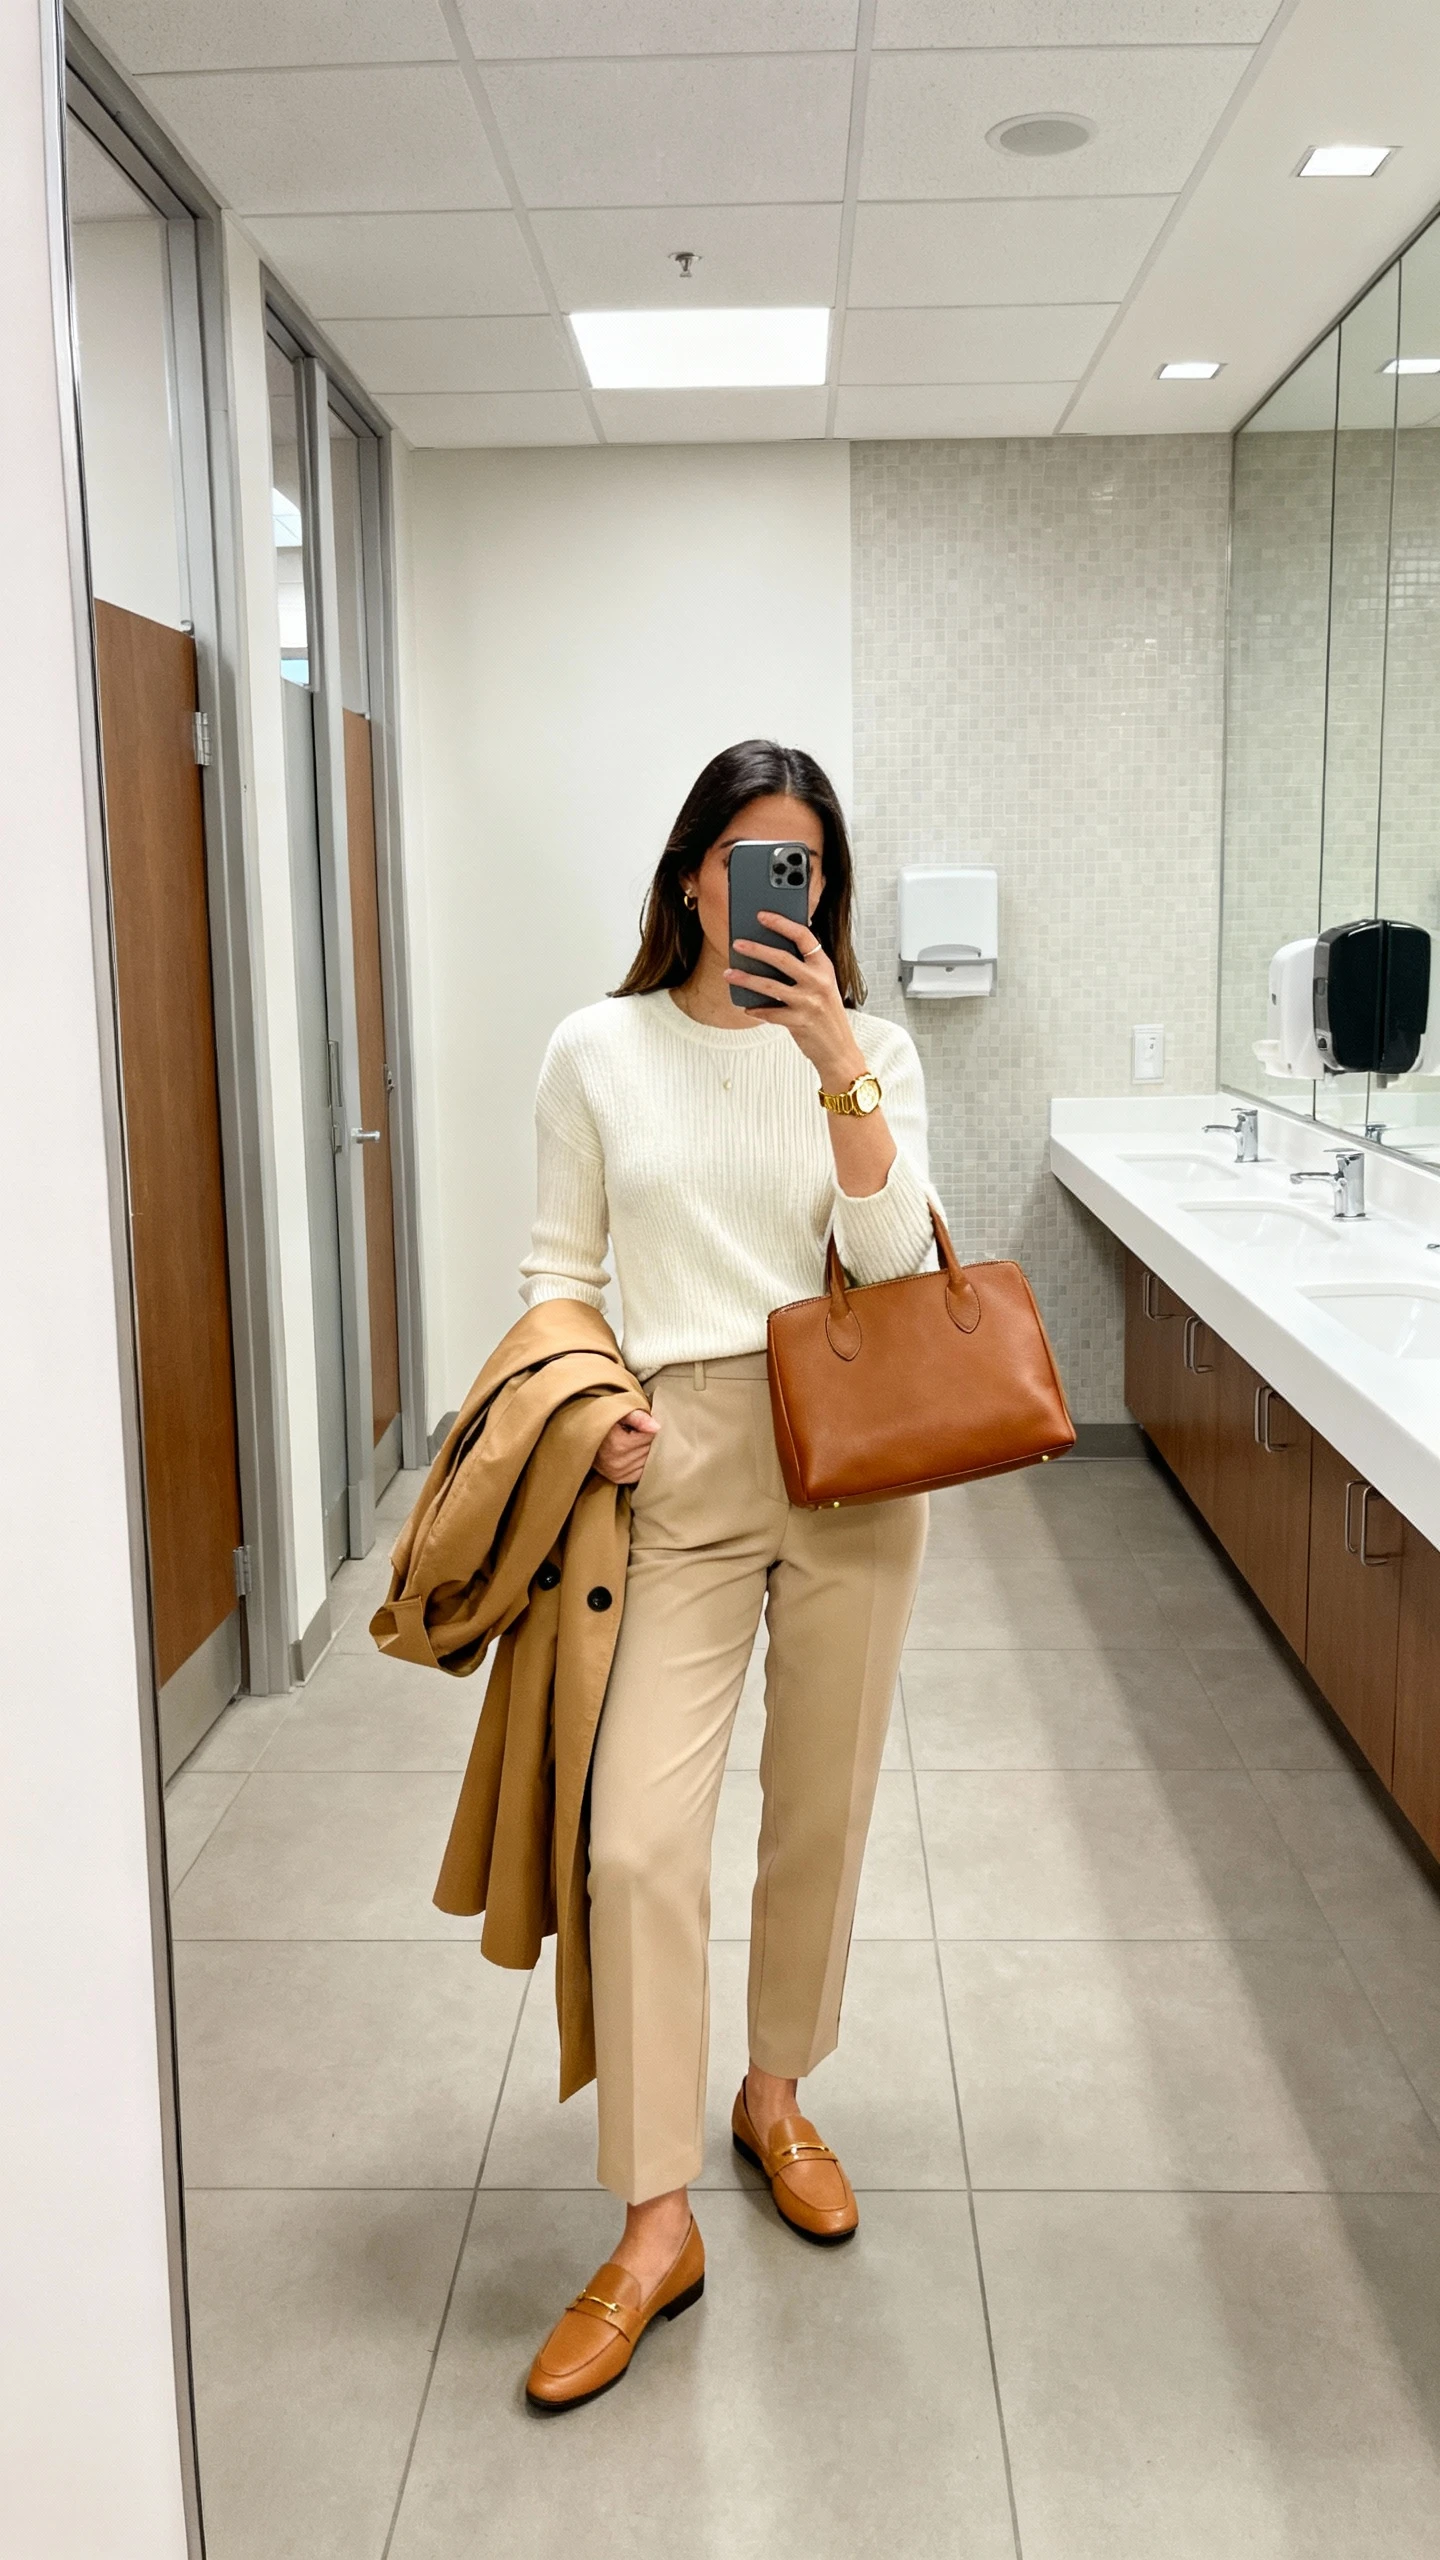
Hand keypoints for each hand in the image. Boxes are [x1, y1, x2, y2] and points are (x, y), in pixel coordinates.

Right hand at [593, 1408, 659, 1485]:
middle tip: (632, 1432)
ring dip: (644, 1451)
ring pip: (647, 1460)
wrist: (582, 1433)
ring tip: (630, 1442)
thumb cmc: (602, 1419)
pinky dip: (640, 1463)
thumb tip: (657, 1428)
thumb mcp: (618, 1411)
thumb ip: (638, 1417)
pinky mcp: (618, 1479)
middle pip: (649, 1448)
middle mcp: (617, 1462)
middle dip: (646, 1439)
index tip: (635, 1423)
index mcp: (617, 1444)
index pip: (650, 1435)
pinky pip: (641, 1472)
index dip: (646, 1426)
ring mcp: (617, 1473)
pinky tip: (630, 1454)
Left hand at [726, 912, 865, 1087]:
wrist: (839, 1050)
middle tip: (737, 944)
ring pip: (770, 985)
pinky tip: (747, 1008)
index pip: (803, 936)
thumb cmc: (826, 1015)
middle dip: (756, 949)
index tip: (762, 916)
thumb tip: (769, 951)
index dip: (781, 923)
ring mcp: (809, 1002)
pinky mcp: (799, 1022)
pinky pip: (769, 1013)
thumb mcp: (822, 986)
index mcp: (824, 967)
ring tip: (729, 974)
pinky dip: (756, 1010)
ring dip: (746, 979)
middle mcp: (818, 982)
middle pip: (781, 958)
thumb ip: (804, 969)